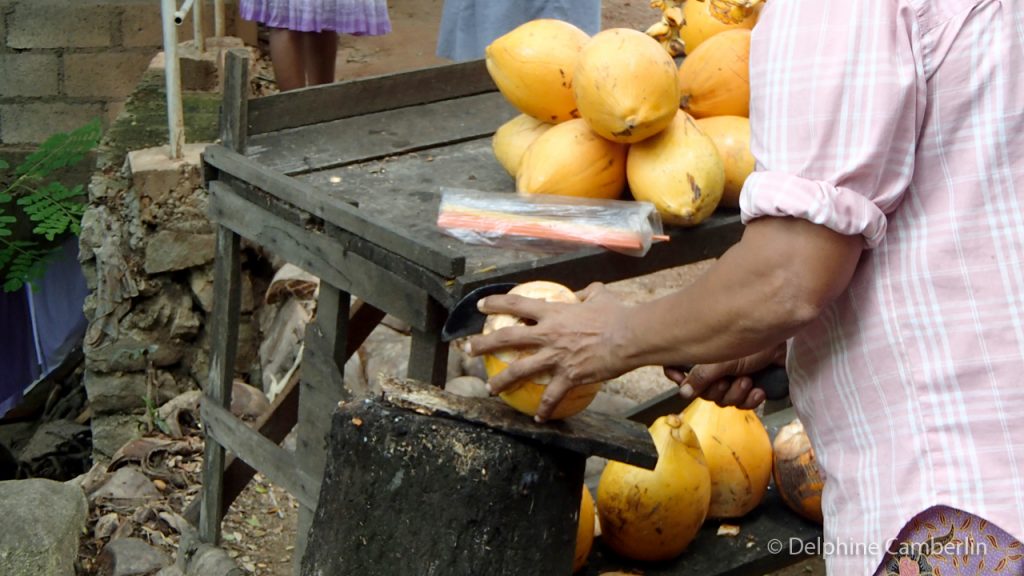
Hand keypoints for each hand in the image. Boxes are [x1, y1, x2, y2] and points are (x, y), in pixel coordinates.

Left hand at [468, 283, 630, 421]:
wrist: (630, 337)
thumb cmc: (617, 315)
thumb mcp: (601, 296)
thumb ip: (588, 293)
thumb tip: (585, 292)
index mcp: (553, 313)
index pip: (516, 304)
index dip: (495, 303)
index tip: (480, 306)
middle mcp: (547, 334)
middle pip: (506, 338)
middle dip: (482, 344)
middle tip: (466, 348)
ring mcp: (556, 357)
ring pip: (519, 370)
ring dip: (501, 380)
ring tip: (489, 387)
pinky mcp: (568, 376)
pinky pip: (551, 396)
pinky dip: (544, 409)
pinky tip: (538, 418)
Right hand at [663, 343, 785, 409]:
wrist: (785, 348)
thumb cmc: (754, 344)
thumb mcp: (723, 359)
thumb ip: (702, 376)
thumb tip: (683, 393)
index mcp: (705, 357)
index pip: (679, 369)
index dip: (676, 375)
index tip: (678, 377)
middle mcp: (716, 369)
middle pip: (704, 393)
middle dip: (718, 390)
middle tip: (730, 378)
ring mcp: (732, 379)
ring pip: (723, 401)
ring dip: (736, 394)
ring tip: (748, 380)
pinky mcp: (749, 388)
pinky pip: (742, 405)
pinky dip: (750, 400)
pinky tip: (759, 390)